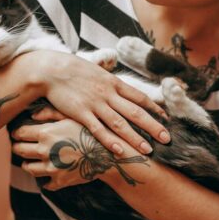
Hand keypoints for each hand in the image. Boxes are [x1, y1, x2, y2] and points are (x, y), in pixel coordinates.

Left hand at [11, 115, 151, 190]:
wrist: (111, 155)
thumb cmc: (92, 130)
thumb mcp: (71, 116)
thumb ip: (50, 113)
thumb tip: (32, 114)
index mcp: (45, 133)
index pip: (19, 134)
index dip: (16, 133)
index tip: (16, 132)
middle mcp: (45, 151)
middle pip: (19, 150)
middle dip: (18, 147)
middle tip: (19, 144)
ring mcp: (52, 168)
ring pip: (28, 168)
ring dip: (28, 163)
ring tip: (31, 158)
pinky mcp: (60, 182)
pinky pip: (45, 184)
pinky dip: (45, 179)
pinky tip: (49, 171)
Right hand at [33, 51, 169, 155]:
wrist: (51, 69)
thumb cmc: (73, 70)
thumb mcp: (97, 71)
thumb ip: (110, 82)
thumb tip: (121, 88)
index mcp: (113, 82)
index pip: (140, 97)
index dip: (155, 109)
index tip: (166, 119)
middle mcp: (108, 94)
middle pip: (135, 112)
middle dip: (153, 127)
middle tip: (167, 139)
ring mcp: (95, 104)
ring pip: (120, 124)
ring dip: (135, 138)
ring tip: (148, 150)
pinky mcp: (81, 113)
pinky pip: (97, 129)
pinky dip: (109, 140)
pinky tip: (119, 150)